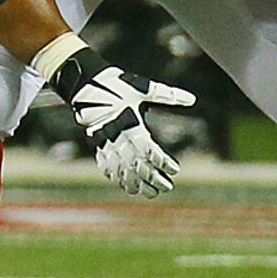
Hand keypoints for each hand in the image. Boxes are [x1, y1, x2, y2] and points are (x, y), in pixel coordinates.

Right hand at [45, 39, 195, 197]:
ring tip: (152, 193)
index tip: (175, 169)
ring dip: (137, 184)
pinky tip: (129, 187)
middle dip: (153, 178)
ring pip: (121, 170)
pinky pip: (106, 167)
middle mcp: (116, 136)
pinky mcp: (96, 145)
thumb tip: (191, 99)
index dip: (162, 162)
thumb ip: (168, 95)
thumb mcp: (143, 88)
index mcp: (129, 122)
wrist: (84, 84)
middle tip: (167, 187)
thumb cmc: (117, 84)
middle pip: (136, 164)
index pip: (148, 150)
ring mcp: (104, 142)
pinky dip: (118, 179)